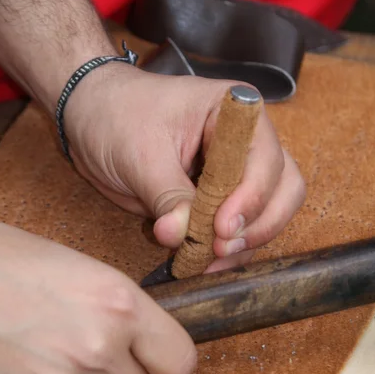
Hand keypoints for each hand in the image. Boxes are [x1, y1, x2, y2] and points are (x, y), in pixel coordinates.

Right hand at [0, 222, 195, 373]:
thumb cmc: (1, 261)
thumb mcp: (76, 266)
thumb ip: (115, 305)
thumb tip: (137, 333)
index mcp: (118, 302)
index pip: (179, 360)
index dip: (166, 361)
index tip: (155, 358)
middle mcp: (99, 347)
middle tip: (90, 350)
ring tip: (45, 349)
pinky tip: (22, 365)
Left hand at [65, 67, 304, 271]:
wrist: (91, 118)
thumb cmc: (117, 115)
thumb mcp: (141, 154)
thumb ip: (167, 196)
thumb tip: (180, 236)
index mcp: (235, 112)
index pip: (266, 158)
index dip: (252, 197)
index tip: (222, 227)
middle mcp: (246, 141)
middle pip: (283, 188)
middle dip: (258, 224)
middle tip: (221, 248)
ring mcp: (236, 171)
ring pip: (270, 212)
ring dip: (247, 242)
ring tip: (211, 259)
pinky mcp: (219, 198)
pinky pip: (239, 228)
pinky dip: (228, 249)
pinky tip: (205, 262)